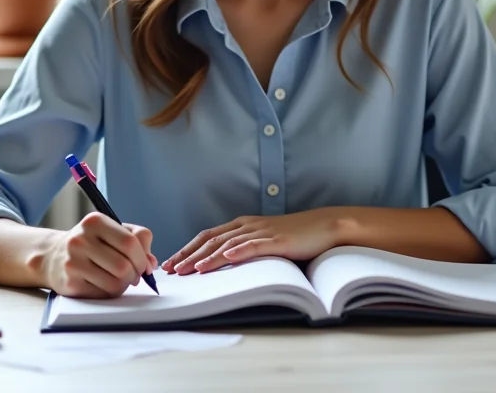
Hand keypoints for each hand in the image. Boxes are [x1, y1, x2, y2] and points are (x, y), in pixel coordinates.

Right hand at [39, 212, 156, 297]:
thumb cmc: (91, 243)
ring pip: (115, 282)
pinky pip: (103, 293)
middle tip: (134, 276)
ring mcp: (73, 262)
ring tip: (120, 279)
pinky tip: (105, 284)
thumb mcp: (112, 230)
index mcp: (95, 222)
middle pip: (124, 265)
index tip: (144, 265)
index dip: (142, 258)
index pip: (130, 242)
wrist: (53, 256)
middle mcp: (81, 240)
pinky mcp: (70, 283)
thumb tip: (151, 263)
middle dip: (135, 274)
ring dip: (124, 285)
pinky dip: (111, 292)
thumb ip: (138, 239)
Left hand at [162, 209, 343, 274]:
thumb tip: (223, 262)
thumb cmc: (295, 236)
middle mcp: (247, 226)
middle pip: (211, 239)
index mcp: (242, 225)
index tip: (170, 263)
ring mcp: (262, 232)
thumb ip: (245, 247)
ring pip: (227, 243)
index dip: (187, 249)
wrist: (325, 226)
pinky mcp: (277, 240)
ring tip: (190, 270)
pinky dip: (237, 251)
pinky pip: (253, 245)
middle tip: (171, 270)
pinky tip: (225, 258)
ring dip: (206, 257)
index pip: (207, 236)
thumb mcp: (265, 240)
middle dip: (188, 255)